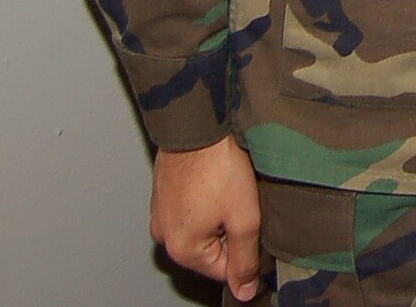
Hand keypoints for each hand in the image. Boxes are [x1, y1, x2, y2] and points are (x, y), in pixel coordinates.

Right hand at [151, 135, 262, 301]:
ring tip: (230, 187)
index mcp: (182, 250)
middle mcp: (165, 236)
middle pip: (212, 249)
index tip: (254, 222)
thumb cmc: (218, 169)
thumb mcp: (244, 218)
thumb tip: (245, 292)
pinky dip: (207, 198)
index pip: (224, 270)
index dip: (247, 249)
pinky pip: (191, 208)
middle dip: (231, 230)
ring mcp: (161, 213)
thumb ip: (245, 259)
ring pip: (202, 226)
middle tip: (242, 201)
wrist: (196, 125)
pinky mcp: (164, 193)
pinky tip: (218, 180)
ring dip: (220, 213)